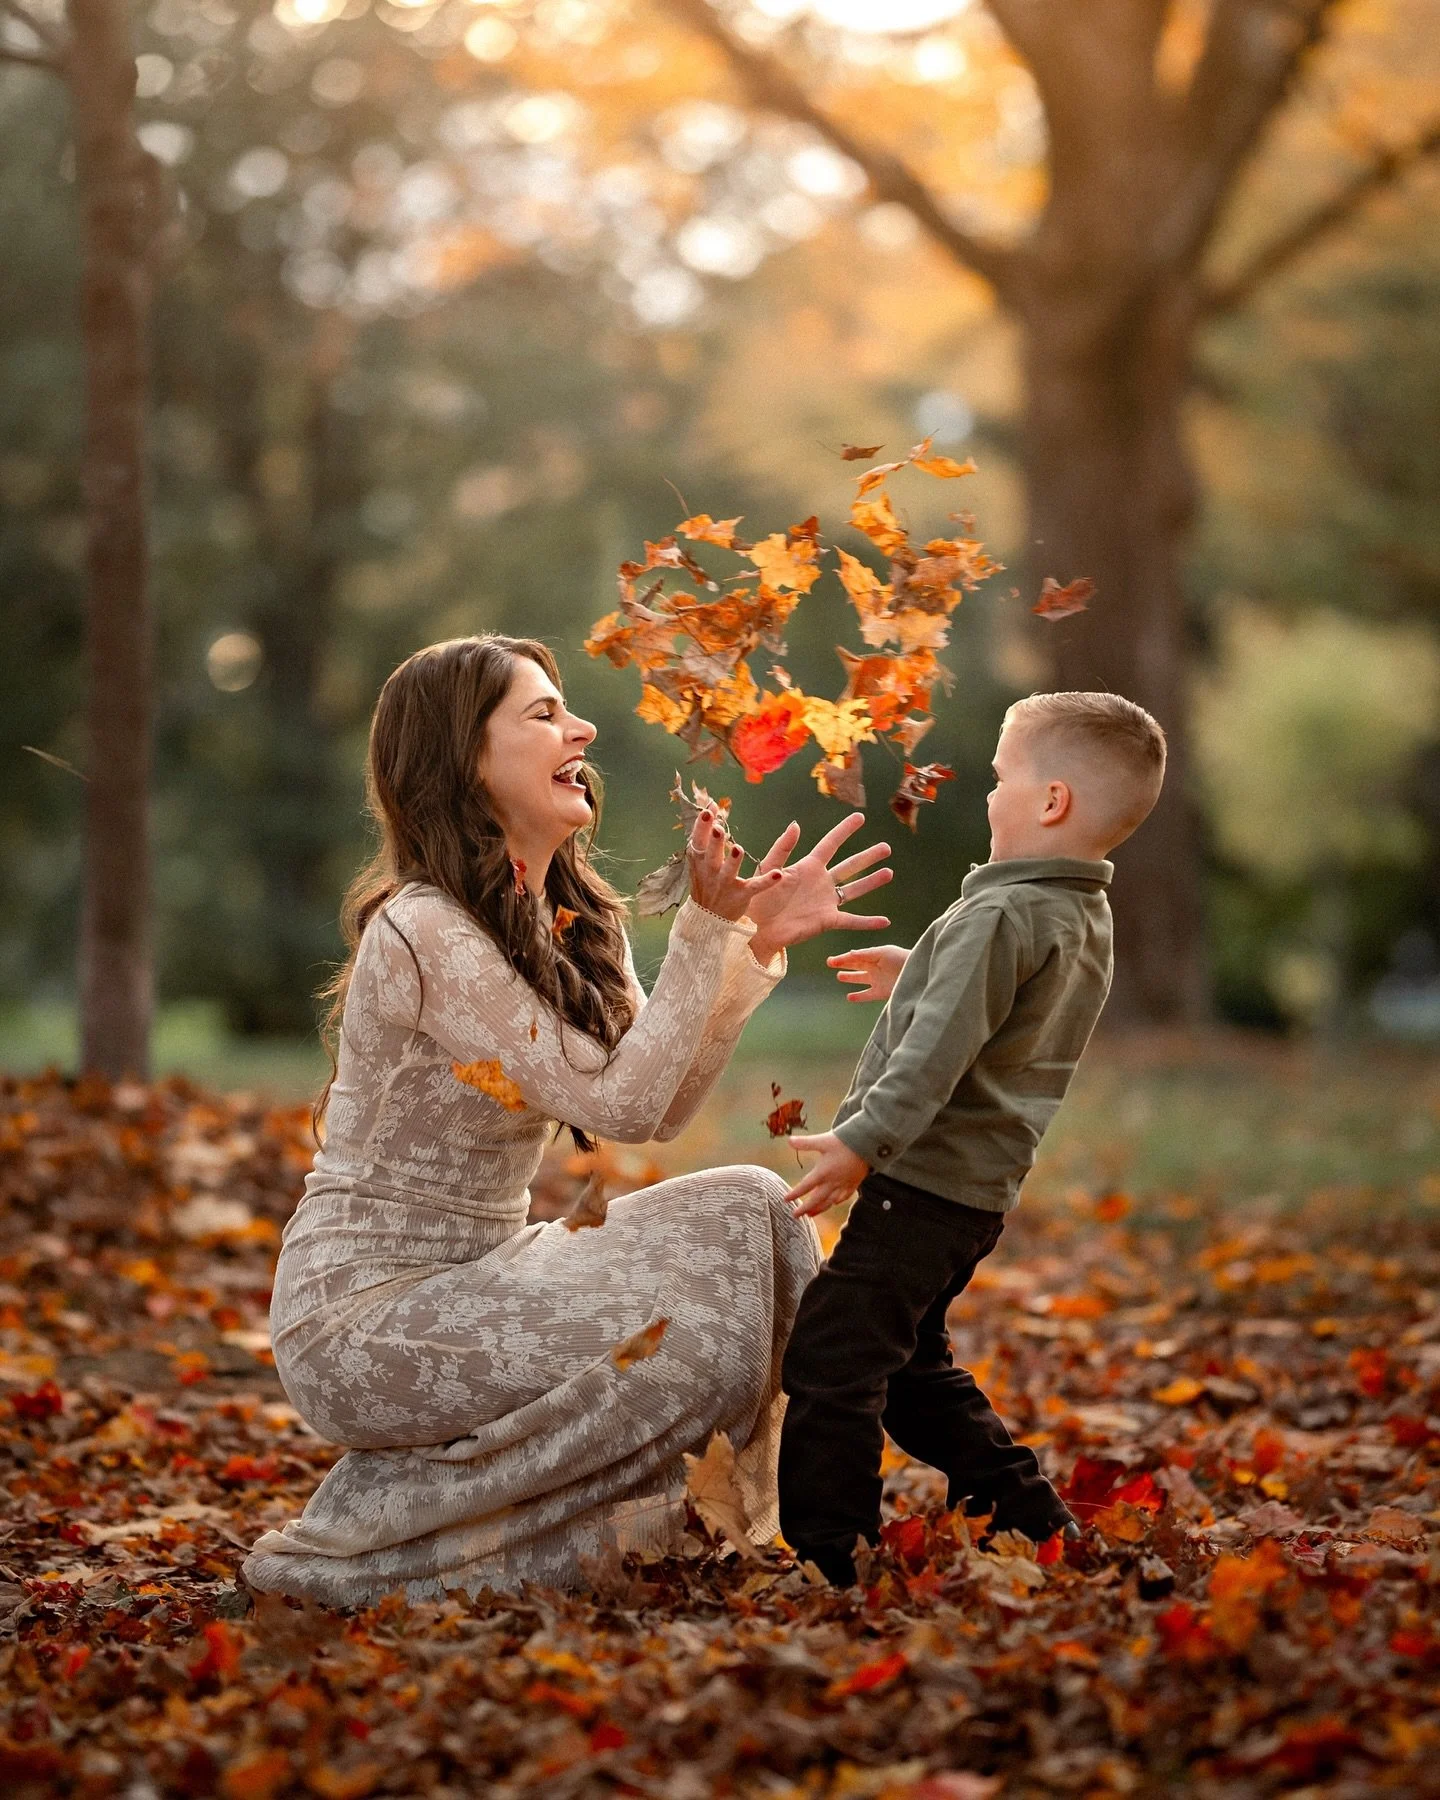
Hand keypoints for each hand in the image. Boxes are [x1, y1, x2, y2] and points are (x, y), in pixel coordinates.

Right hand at [685, 806, 785, 922]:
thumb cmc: (706, 881)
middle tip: (718, 829)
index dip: (701, 827)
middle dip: (715, 843)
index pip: (698, 841)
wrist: (708, 918)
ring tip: (738, 850)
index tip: (708, 811)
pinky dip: (766, 882)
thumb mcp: (701, 858)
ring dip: (733, 861)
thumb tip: (712, 804)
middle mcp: (711, 872)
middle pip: (711, 855)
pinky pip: (755, 887)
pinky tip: (778, 874)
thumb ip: (706, 833)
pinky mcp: (742, 895)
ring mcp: (726, 884)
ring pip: (729, 872)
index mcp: (700, 861)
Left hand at [743, 813, 891, 962]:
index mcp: (808, 867)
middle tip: (886, 848)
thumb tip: (796, 824)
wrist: (755, 927)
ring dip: (871, 882)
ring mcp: (825, 902)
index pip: (830, 844)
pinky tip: (885, 922)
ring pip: (854, 889)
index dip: (844, 830)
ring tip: (889, 873)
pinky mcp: (826, 921)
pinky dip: (868, 922)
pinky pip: (852, 921)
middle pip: (849, 866)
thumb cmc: (757, 897)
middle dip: (868, 857)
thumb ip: (782, 847)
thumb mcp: (768, 868)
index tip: (860, 817)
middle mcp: (820, 882)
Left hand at [784, 1131, 869, 1217]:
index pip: (805, 1186)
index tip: (785, 1199)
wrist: (867, 1144)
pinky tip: (833, 1203)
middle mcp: (832, 1182)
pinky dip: (836, 1202)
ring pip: (829, 1201)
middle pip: (816, 1199)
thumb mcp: (822, 1140)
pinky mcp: (853, 1183)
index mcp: (822, 1173)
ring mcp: (844, 1184)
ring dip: (819, 1209)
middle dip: (805, 1208)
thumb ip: (805, 1143)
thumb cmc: (843, 1141)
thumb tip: (789, 1140)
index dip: (794, 1194)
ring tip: (811, 1214)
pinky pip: (843, 1197)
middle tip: (796, 1215)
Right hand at [827, 944, 909, 1002]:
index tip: (831, 961)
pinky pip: (867, 995)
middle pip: (855, 965)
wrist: (917, 973)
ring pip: (860, 979)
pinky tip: (849, 997)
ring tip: (839, 977)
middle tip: (830, 963)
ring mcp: (878, 980)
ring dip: (850, 977)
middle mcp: (874, 967)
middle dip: (843, 964)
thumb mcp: (883, 953)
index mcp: (874, 956)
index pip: (855, 956)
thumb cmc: (902, 959)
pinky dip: (858, 997)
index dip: (843, 958)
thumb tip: (850, 953)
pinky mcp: (882, 992)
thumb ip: (866, 954)